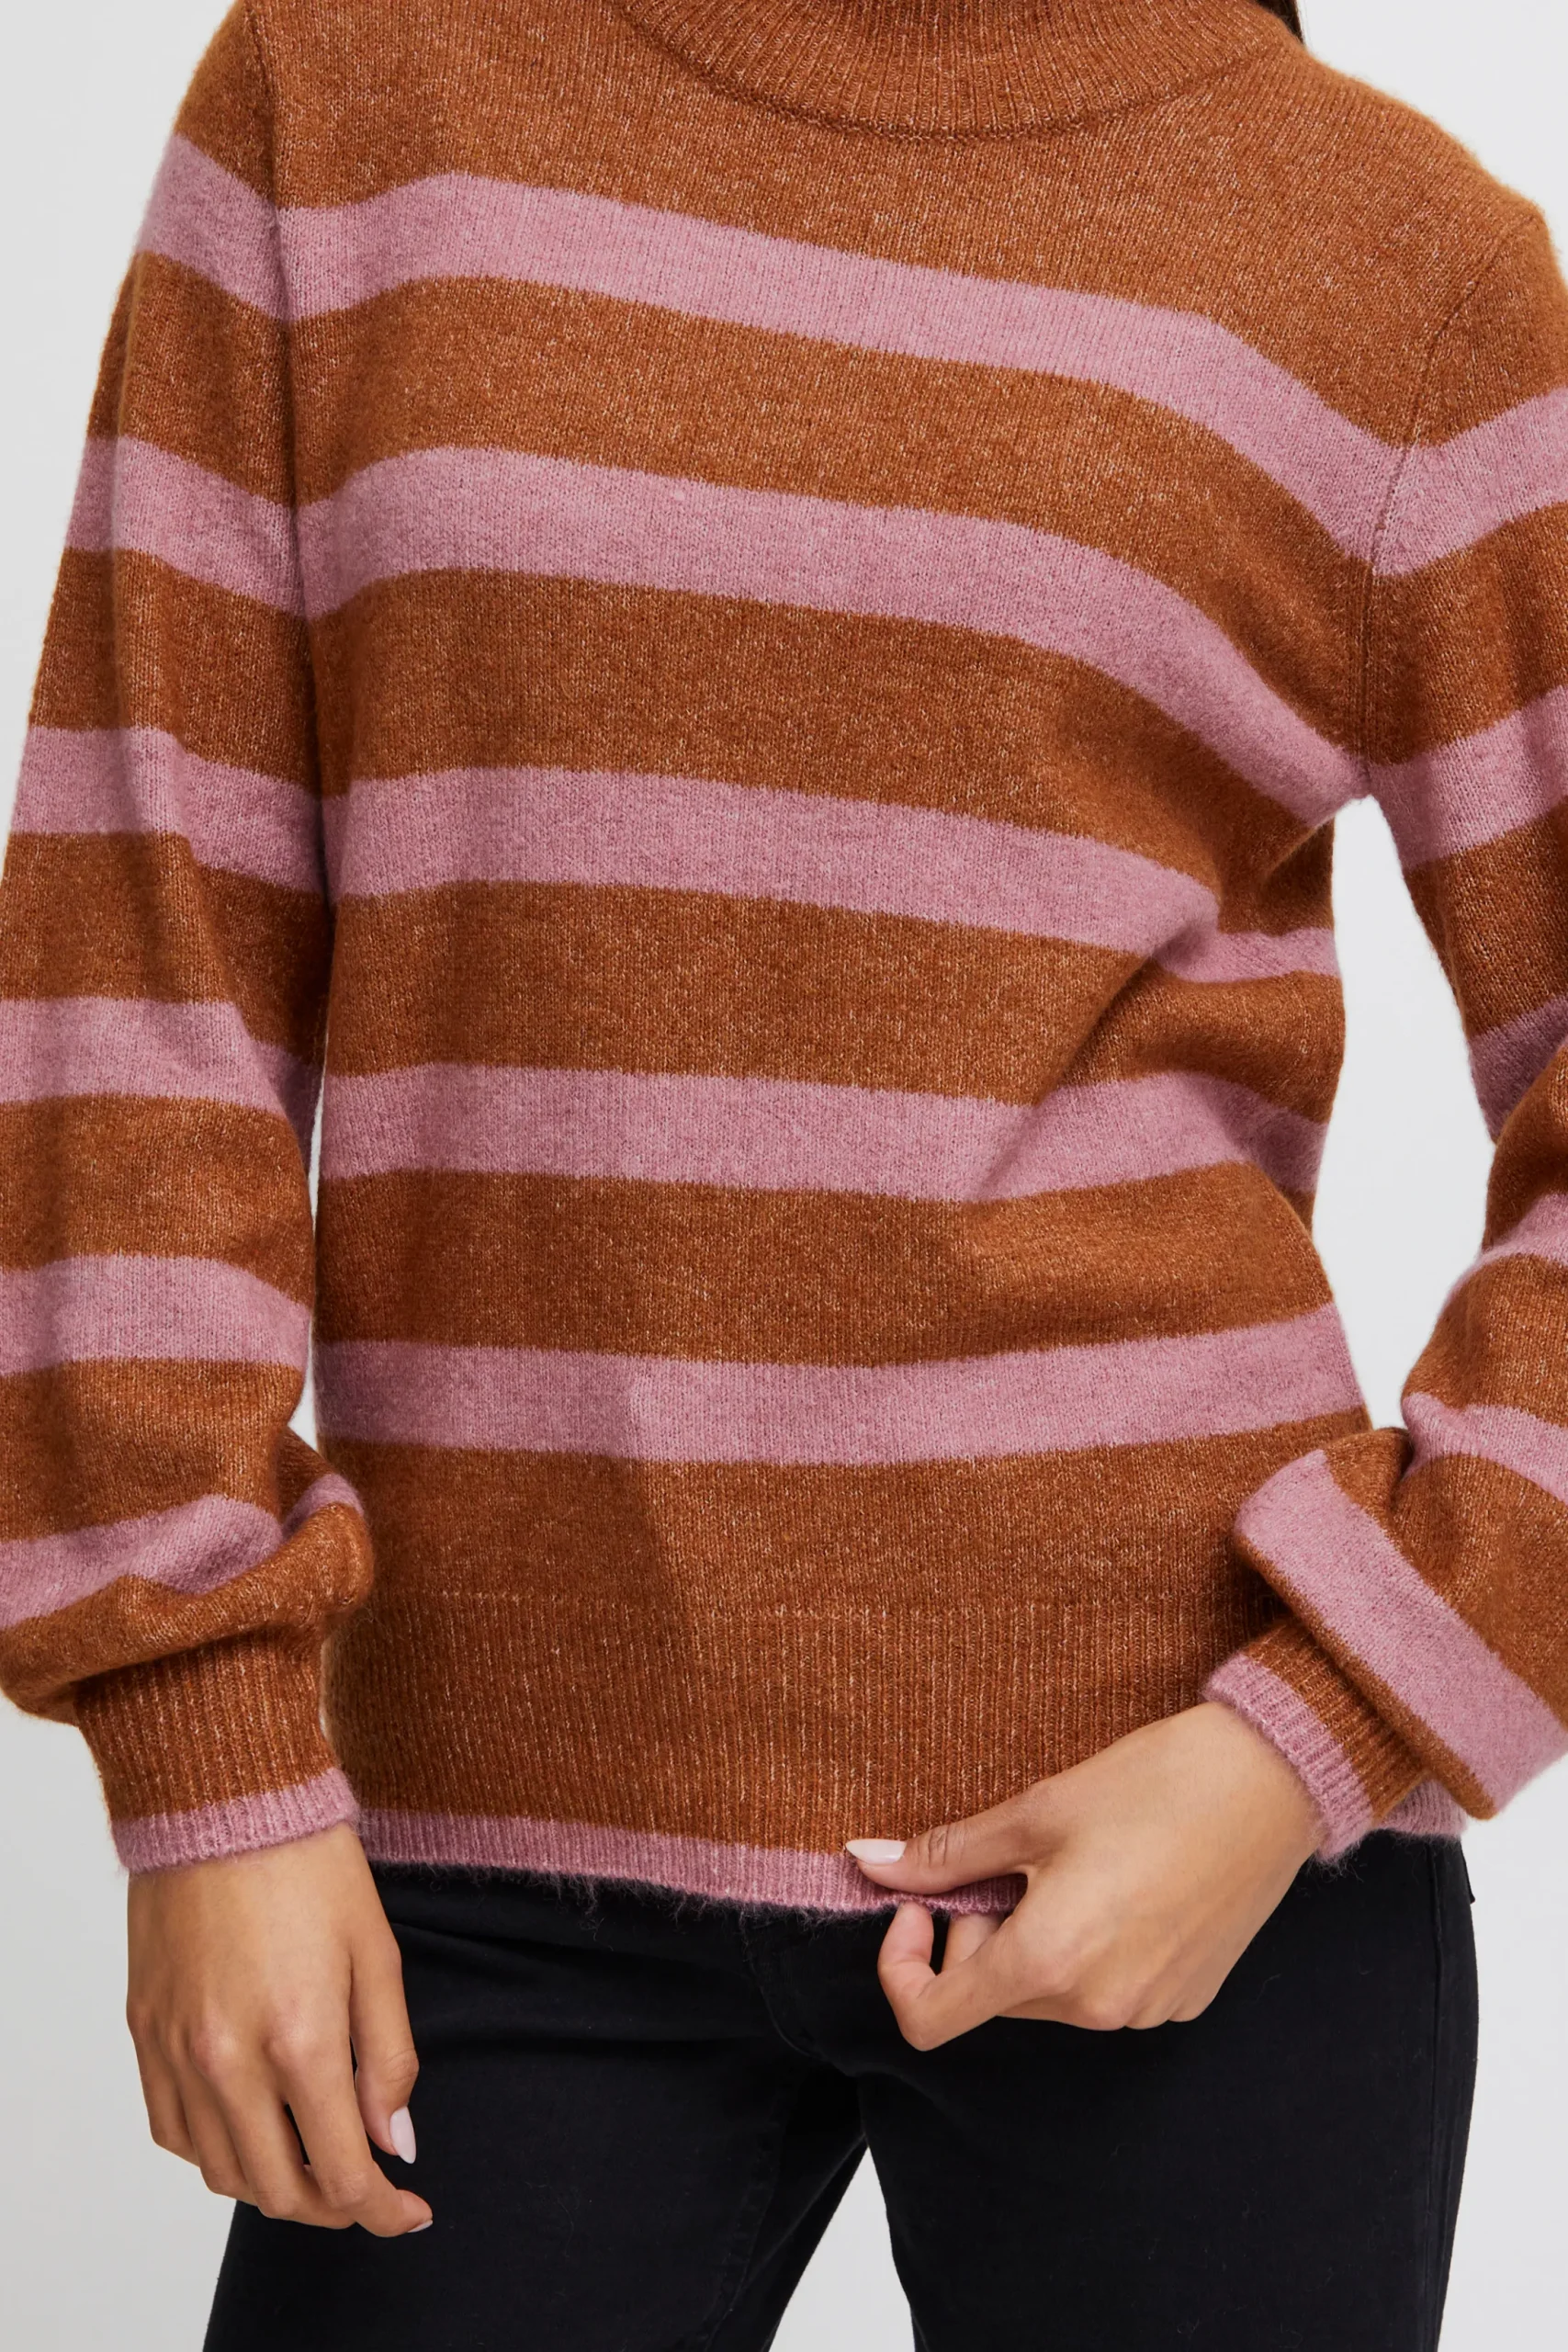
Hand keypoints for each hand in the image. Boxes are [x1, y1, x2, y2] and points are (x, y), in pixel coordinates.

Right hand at [126, 1822, 430, 2234]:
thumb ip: (389, 2057)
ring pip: (222, 2172)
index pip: (344, 2172)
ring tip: (314, 2155)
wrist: (223, 1802)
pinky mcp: (144, 2034)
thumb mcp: (376, 1953)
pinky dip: (215, 2150)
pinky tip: (250, 2124)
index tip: (410, 2212)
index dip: (383, 2210)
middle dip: (334, 2206)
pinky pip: (173, 2132)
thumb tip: (395, 2142)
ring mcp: (177, 2052)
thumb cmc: (310, 1865)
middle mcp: (229, 2062)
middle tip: (368, 2187)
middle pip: (281, 2190)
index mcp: (300, 2041)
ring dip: (275, 2184)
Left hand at [847, 1701, 1321, 2048]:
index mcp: (1049, 1962)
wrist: (1272, 1782)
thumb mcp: (1036, 1812)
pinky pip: (1105, 1992)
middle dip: (977, 1935)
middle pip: (993, 1997)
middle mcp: (1097, 2008)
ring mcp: (1146, 2012)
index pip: (932, 2018)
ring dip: (1033, 1941)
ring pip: (1049, 1994)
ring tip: (1072, 1865)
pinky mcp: (1184, 2001)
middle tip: (1009, 1861)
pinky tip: (1121, 1884)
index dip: (903, 1967)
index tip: (918, 1906)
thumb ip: (946, 1853)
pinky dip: (1088, 1950)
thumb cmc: (1155, 1784)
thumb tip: (867, 1862)